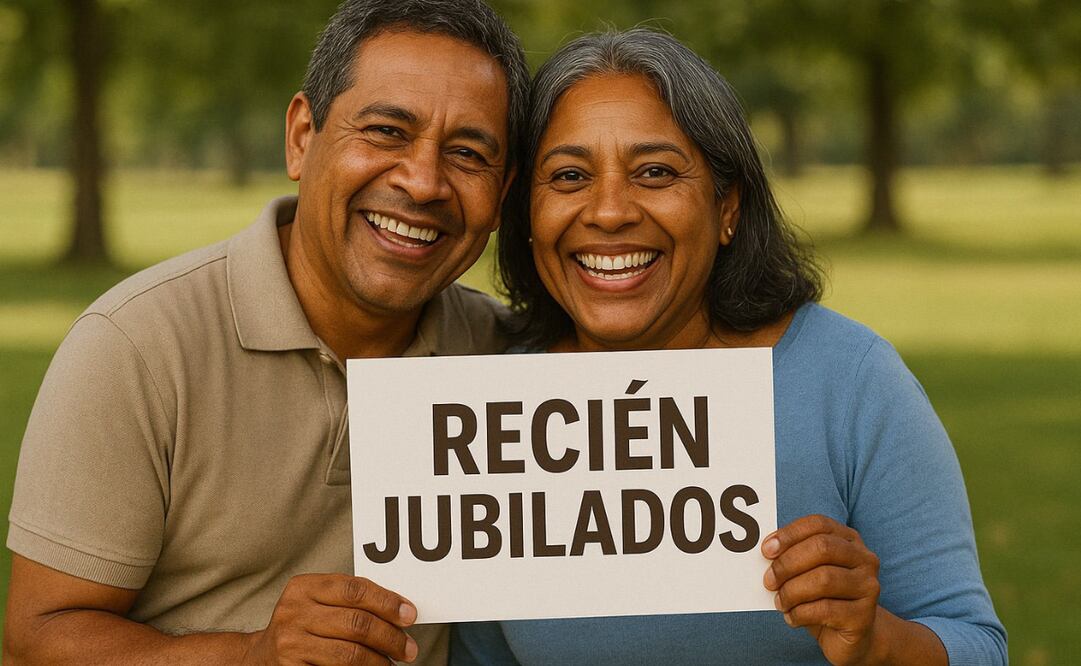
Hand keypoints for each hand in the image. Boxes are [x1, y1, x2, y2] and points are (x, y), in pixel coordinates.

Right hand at [243, 573, 418, 664]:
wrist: (259, 658)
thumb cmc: (302, 626)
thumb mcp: (318, 603)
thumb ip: (351, 601)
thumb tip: (400, 610)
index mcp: (303, 587)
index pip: (354, 589)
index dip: (387, 602)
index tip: (410, 614)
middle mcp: (293, 613)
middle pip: (356, 623)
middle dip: (390, 638)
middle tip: (409, 648)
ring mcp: (290, 643)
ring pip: (350, 654)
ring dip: (379, 661)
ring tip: (392, 663)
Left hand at [762, 515, 881, 664]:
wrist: (851, 637)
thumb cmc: (823, 599)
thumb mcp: (808, 573)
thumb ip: (792, 557)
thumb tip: (767, 552)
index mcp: (849, 540)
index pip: (818, 524)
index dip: (790, 534)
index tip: (766, 551)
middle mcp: (864, 559)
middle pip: (822, 548)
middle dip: (788, 564)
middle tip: (768, 581)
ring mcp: (868, 586)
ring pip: (824, 579)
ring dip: (792, 591)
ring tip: (780, 603)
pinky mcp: (864, 616)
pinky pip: (826, 609)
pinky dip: (800, 613)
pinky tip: (791, 617)